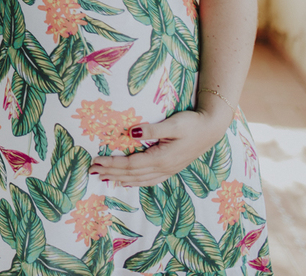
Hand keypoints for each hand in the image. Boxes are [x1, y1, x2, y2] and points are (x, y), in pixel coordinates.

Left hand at [87, 107, 232, 187]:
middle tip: (93, 170)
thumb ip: (152, 130)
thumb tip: (130, 133)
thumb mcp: (173, 124)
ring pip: (140, 179)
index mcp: (162, 158)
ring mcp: (168, 170)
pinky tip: (128, 182)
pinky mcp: (171, 168)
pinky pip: (150, 180)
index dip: (112, 164)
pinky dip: (136, 182)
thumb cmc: (192, 123)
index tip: (96, 161)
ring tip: (104, 178)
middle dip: (111, 172)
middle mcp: (164, 168)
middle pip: (132, 174)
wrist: (212, 129)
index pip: (130, 164)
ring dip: (121, 179)